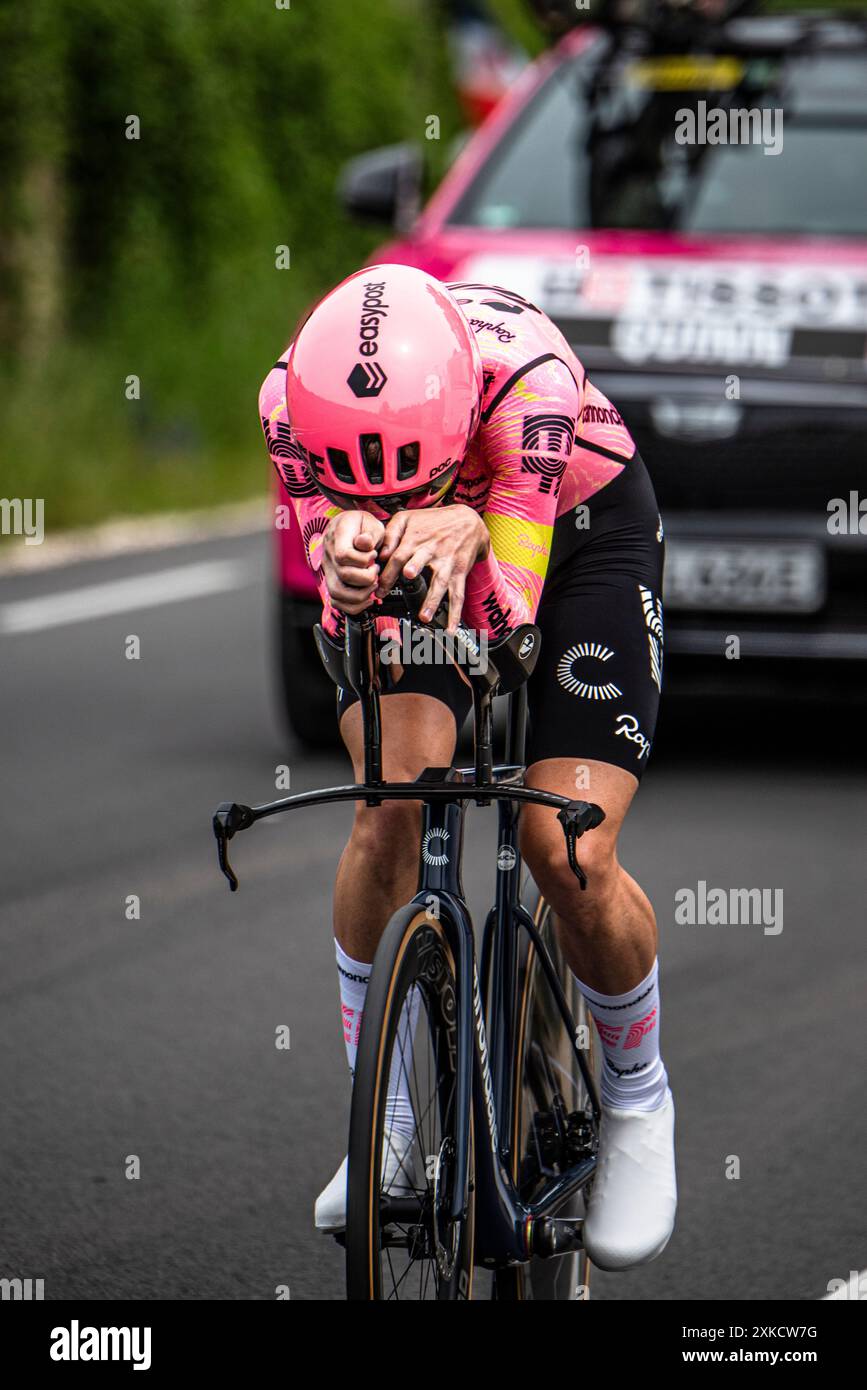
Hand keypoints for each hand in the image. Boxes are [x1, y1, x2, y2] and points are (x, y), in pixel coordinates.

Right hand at [322, 510, 385, 614]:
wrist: (347, 527)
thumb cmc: (360, 525)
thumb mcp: (370, 522)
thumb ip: (370, 533)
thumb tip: (365, 544)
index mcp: (338, 537)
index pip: (344, 555)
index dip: (363, 560)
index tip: (373, 555)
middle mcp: (330, 555)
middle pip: (343, 575)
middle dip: (366, 577)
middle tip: (376, 570)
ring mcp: (329, 570)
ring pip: (337, 593)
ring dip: (360, 594)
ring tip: (373, 584)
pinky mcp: (333, 581)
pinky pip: (336, 601)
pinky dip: (353, 605)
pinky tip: (367, 599)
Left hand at [376, 504, 489, 630]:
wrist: (468, 522)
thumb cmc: (432, 522)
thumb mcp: (407, 518)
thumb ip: (390, 533)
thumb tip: (380, 554)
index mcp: (415, 539)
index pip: (398, 556)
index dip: (388, 572)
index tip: (379, 591)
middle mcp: (431, 551)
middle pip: (420, 562)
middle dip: (413, 572)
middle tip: (407, 581)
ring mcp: (447, 563)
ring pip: (440, 582)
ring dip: (433, 600)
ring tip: (425, 617)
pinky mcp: (459, 573)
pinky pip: (458, 595)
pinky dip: (455, 613)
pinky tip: (451, 629)